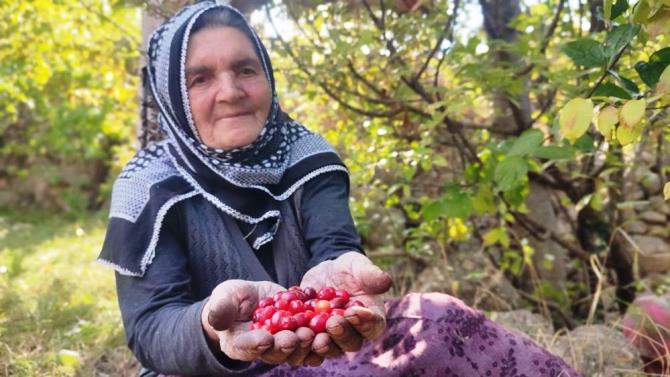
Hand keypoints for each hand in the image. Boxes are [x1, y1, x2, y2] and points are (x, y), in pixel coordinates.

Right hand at [201, 279, 315, 365]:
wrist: (252, 299)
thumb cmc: (232, 299)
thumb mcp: (224, 297)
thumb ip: (221, 308)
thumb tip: (216, 319)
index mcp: (240, 344)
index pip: (246, 348)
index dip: (256, 345)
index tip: (265, 339)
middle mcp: (264, 350)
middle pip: (275, 353)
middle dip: (286, 346)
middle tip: (296, 336)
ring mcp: (284, 344)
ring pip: (297, 351)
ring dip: (306, 345)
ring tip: (313, 333)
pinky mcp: (301, 334)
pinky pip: (313, 342)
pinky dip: (321, 337)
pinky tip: (328, 328)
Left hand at [300, 252, 392, 360]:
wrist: (326, 273)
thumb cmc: (349, 269)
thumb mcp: (358, 266)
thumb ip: (371, 274)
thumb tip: (387, 281)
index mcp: (371, 319)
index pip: (373, 325)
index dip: (365, 322)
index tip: (354, 312)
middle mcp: (354, 334)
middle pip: (350, 342)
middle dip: (341, 334)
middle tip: (333, 323)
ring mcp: (332, 339)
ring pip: (328, 348)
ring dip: (320, 344)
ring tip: (311, 335)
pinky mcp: (312, 338)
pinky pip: (306, 345)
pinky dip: (299, 342)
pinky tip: (290, 334)